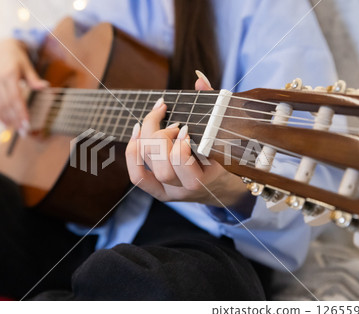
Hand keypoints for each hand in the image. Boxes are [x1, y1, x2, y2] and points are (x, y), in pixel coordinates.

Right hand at [0, 38, 47, 133]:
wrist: (0, 50)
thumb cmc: (18, 59)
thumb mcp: (27, 66)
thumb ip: (34, 79)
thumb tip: (46, 87)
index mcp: (9, 75)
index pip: (15, 97)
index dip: (20, 111)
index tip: (27, 123)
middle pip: (7, 104)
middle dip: (15, 119)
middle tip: (24, 131)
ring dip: (7, 119)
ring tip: (17, 130)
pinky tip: (6, 124)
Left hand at [125, 71, 247, 206]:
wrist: (222, 187)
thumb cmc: (226, 158)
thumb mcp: (225, 136)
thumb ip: (214, 106)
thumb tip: (198, 78)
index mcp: (205, 179)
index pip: (185, 166)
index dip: (180, 146)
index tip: (185, 128)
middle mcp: (184, 189)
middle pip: (162, 167)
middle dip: (163, 138)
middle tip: (174, 124)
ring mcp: (168, 191)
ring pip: (148, 167)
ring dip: (148, 139)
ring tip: (159, 122)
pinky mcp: (157, 191)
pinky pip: (137, 175)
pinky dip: (132, 152)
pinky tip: (137, 131)